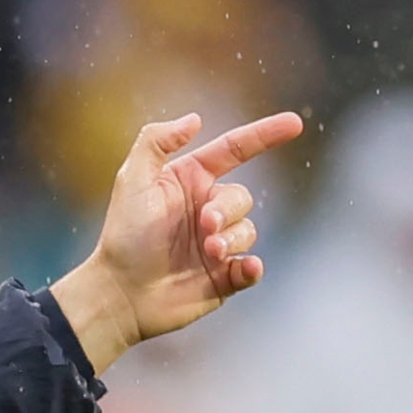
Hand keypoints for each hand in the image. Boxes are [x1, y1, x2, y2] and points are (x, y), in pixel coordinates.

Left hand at [50, 111, 304, 374]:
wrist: (119, 293)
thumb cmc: (123, 236)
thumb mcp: (132, 181)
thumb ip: (156, 142)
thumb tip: (195, 119)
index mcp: (190, 181)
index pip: (234, 150)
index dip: (265, 135)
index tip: (294, 123)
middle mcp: (206, 209)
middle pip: (241, 197)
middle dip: (227, 209)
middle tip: (204, 225)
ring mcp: (216, 244)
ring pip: (248, 231)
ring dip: (231, 239)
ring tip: (207, 251)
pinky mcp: (222, 277)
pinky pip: (252, 267)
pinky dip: (251, 267)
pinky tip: (242, 269)